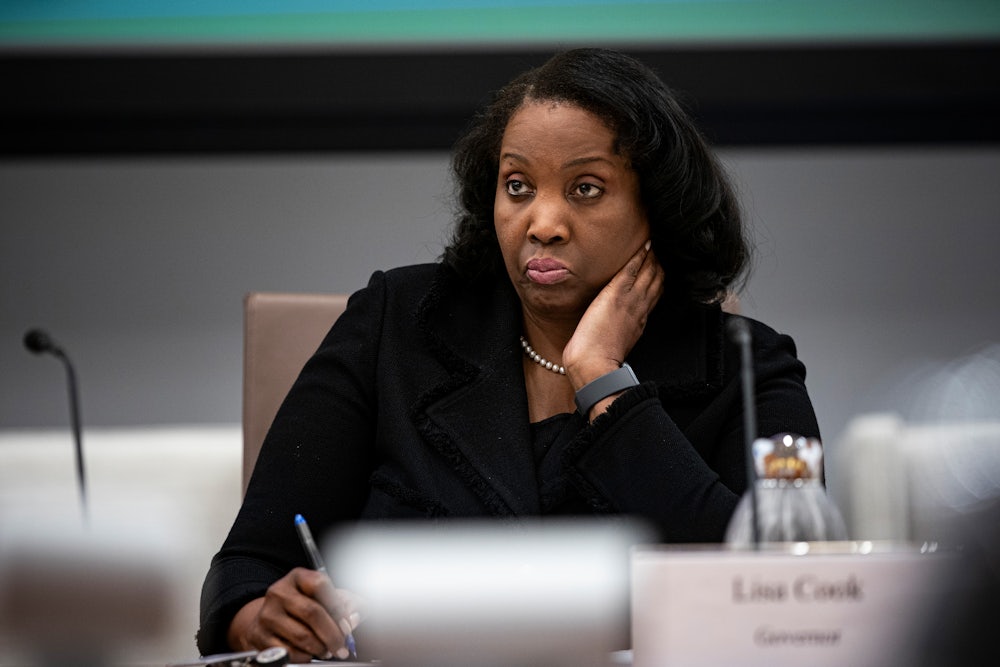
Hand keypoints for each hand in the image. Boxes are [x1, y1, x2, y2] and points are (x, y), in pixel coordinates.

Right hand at [227, 568, 361, 663]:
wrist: (270, 619)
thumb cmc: (304, 606)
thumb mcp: (326, 597)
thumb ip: (348, 603)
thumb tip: (355, 617)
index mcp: (298, 577)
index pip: (320, 584)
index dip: (337, 606)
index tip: (348, 623)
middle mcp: (280, 592)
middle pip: (312, 612)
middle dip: (333, 634)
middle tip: (342, 646)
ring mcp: (267, 614)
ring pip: (302, 635)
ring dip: (321, 648)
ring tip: (328, 650)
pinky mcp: (260, 636)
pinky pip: (289, 651)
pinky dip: (305, 656)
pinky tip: (311, 653)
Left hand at [563, 240, 662, 388]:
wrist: (594, 366)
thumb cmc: (597, 361)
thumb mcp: (615, 342)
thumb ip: (619, 331)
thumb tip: (615, 327)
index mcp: (639, 321)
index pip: (654, 294)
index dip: (658, 278)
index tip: (659, 266)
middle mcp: (640, 308)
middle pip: (658, 280)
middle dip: (660, 263)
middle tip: (661, 247)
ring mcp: (630, 300)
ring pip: (650, 272)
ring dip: (652, 255)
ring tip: (654, 241)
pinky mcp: (616, 294)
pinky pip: (633, 269)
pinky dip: (640, 255)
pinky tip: (644, 244)